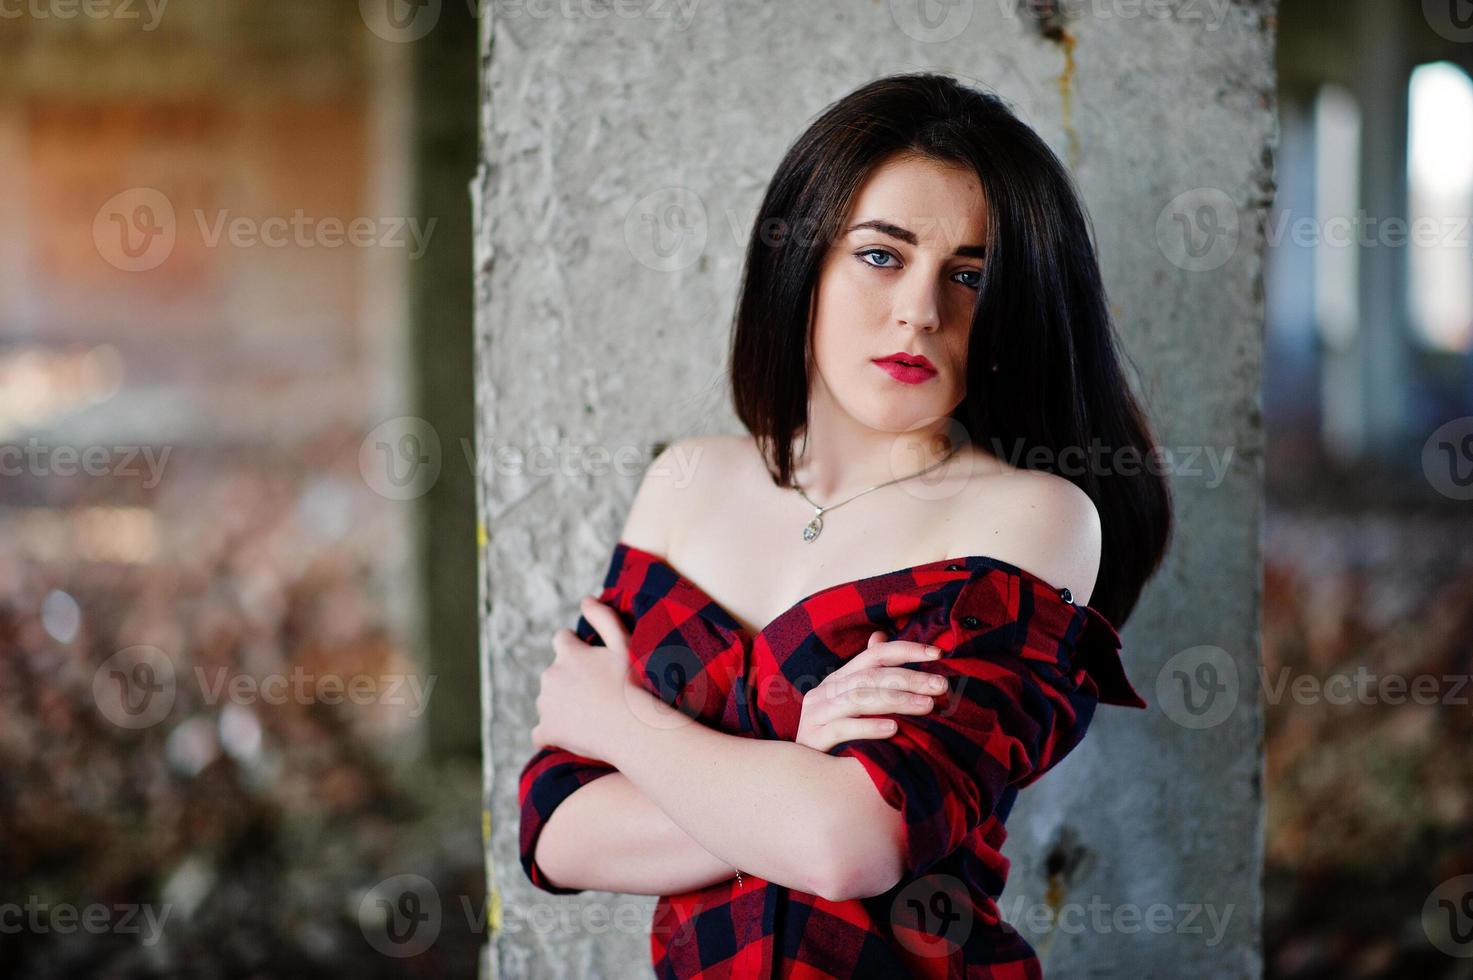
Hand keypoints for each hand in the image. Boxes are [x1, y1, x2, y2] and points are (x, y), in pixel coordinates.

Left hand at [530, 595, 644, 758]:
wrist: (632, 729)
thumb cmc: (633, 686)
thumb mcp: (624, 645)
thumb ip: (604, 618)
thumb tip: (585, 599)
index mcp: (568, 653)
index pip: (562, 639)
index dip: (576, 649)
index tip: (591, 663)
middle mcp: (550, 675)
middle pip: (554, 673)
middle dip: (569, 680)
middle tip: (597, 694)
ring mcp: (546, 704)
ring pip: (549, 702)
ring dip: (561, 706)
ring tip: (590, 717)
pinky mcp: (545, 731)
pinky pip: (541, 733)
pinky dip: (552, 735)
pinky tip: (572, 739)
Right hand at [794, 631, 948, 751]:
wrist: (806, 779)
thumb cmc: (841, 741)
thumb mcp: (858, 708)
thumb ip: (873, 677)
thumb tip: (880, 635)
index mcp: (839, 679)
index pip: (875, 655)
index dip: (907, 650)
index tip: (939, 653)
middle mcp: (824, 691)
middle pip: (870, 676)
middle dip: (909, 678)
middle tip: (941, 685)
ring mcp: (815, 713)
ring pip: (858, 698)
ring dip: (896, 700)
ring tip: (927, 706)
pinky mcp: (812, 737)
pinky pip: (842, 727)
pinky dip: (869, 726)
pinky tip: (894, 729)